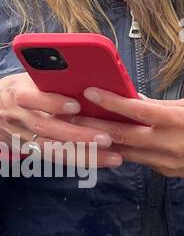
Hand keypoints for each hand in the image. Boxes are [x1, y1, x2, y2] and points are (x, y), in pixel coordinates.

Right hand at [0, 72, 123, 166]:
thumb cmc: (21, 88)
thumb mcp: (29, 79)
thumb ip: (51, 79)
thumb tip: (86, 74)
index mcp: (18, 93)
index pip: (31, 98)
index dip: (53, 102)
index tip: (76, 105)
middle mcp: (19, 117)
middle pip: (47, 128)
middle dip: (78, 135)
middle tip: (106, 138)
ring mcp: (23, 137)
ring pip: (54, 149)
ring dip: (85, 155)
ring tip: (113, 157)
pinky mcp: (30, 151)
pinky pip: (57, 159)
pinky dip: (80, 161)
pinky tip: (102, 161)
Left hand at [78, 87, 183, 181]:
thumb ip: (164, 105)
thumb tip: (136, 99)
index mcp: (178, 121)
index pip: (138, 110)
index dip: (111, 102)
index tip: (89, 92)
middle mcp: (170, 143)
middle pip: (124, 135)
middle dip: (94, 125)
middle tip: (70, 116)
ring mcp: (167, 161)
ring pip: (127, 151)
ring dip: (103, 141)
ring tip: (81, 130)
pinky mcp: (167, 173)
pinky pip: (140, 160)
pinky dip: (124, 151)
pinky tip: (109, 143)